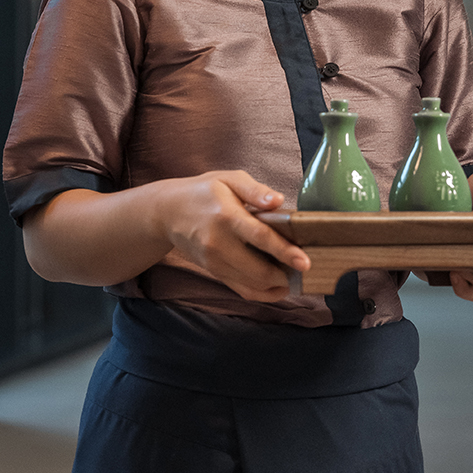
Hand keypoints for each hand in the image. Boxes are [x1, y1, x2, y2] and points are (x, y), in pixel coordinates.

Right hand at [156, 170, 310, 302]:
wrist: (167, 213)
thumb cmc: (202, 192)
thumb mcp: (228, 179)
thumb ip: (256, 190)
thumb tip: (279, 201)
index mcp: (227, 216)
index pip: (260, 237)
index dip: (284, 251)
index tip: (305, 261)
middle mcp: (219, 243)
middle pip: (258, 270)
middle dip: (285, 275)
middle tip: (304, 268)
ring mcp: (215, 262)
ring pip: (252, 285)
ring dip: (277, 285)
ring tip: (294, 275)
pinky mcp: (214, 272)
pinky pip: (242, 291)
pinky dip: (264, 293)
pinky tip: (278, 286)